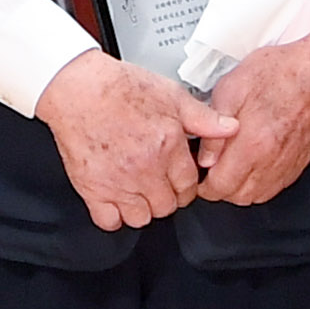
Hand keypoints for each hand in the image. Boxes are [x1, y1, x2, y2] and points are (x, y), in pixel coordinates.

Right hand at [34, 52, 237, 232]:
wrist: (77, 88)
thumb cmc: (119, 87)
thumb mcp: (171, 94)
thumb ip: (203, 116)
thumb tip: (232, 128)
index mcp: (167, 146)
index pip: (189, 185)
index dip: (186, 183)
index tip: (178, 178)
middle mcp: (145, 169)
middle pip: (168, 206)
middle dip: (167, 196)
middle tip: (158, 181)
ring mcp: (118, 182)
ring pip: (142, 218)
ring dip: (143, 208)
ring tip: (138, 190)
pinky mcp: (92, 189)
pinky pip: (109, 221)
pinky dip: (114, 216)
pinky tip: (116, 200)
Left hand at [195, 26, 309, 207]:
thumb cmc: (281, 71)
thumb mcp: (230, 90)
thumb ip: (213, 130)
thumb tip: (205, 158)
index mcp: (253, 145)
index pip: (220, 188)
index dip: (203, 184)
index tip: (198, 173)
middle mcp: (273, 160)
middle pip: (238, 197)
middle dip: (220, 188)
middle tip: (212, 169)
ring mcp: (290, 163)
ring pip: (259, 195)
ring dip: (241, 188)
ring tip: (231, 167)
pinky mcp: (302, 160)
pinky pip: (278, 185)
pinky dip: (262, 182)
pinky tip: (254, 164)